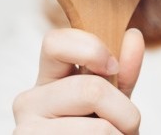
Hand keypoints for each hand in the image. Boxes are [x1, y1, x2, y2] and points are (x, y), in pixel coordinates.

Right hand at [12, 28, 144, 133]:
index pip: (55, 42)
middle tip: (127, 128)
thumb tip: (133, 36)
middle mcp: (29, 102)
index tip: (111, 67)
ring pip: (98, 129)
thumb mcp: (112, 102)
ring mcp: (27, 131)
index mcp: (47, 80)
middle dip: (125, 113)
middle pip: (90, 89)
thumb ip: (122, 73)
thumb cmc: (96, 134)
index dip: (90, 49)